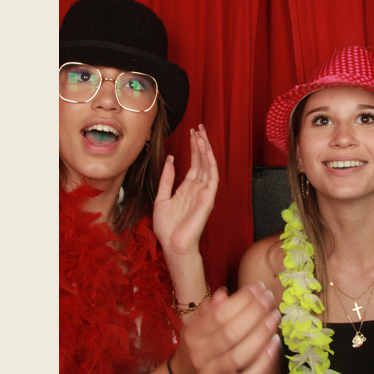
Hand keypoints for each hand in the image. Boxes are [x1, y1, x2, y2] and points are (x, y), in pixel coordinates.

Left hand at [153, 125, 219, 266]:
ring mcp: (204, 194)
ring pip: (208, 166)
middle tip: (199, 127)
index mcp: (187, 189)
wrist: (174, 246)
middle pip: (202, 162)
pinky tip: (206, 151)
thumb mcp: (161, 198)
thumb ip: (166, 179)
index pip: (194, 164)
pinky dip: (210, 163)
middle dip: (201, 144)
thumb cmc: (168, 229)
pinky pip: (212, 178)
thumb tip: (170, 160)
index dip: (193, 148)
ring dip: (206, 149)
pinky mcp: (207, 199)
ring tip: (202, 134)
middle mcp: (197, 189)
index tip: (192, 133)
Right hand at [173, 284, 280, 373]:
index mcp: (192, 335)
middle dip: (254, 314)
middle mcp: (199, 356)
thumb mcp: (196, 326)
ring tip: (275, 317)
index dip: (240, 300)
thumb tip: (224, 293)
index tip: (258, 288)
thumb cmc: (197, 347)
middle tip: (270, 299)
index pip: (218, 315)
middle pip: (231, 334)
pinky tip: (274, 344)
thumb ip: (209, 311)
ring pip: (240, 356)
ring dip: (261, 335)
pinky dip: (263, 363)